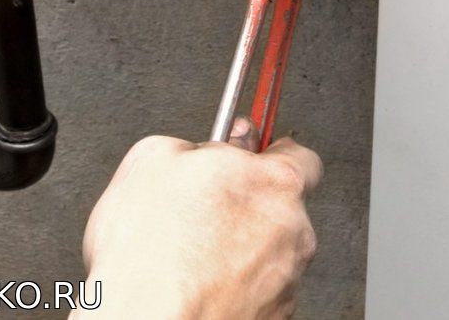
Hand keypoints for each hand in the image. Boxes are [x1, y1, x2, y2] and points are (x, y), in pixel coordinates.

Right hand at [76, 129, 322, 318]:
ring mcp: (288, 277)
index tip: (248, 163)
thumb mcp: (150, 161)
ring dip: (242, 250)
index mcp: (277, 181)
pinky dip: (236, 286)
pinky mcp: (275, 314)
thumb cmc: (148, 254)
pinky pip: (260, 290)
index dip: (268, 159)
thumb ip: (190, 146)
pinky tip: (201, 284)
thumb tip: (194, 153)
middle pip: (282, 207)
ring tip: (193, 257)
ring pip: (271, 252)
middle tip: (206, 214)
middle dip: (249, 207)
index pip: (299, 156)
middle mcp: (295, 228)